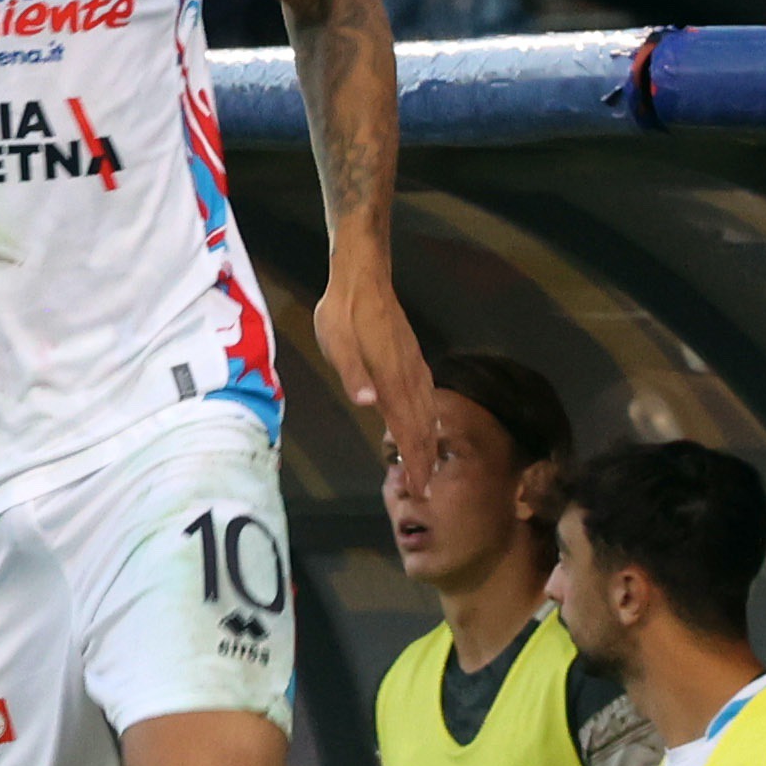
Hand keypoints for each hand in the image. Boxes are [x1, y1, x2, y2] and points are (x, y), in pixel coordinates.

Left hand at [317, 244, 436, 492]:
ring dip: (428, 441)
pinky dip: (429, 418)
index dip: (413, 457)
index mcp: (389, 375)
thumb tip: (367, 402)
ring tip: (428, 466)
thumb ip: (352, 371)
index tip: (419, 485)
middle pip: (421, 424)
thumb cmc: (343, 309)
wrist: (363, 276)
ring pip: (427, 410)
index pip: (405, 425)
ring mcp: (413, 365)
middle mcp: (407, 374)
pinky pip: (427, 395)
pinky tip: (428, 424)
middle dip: (423, 458)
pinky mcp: (412, 358)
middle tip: (425, 489)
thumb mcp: (336, 340)